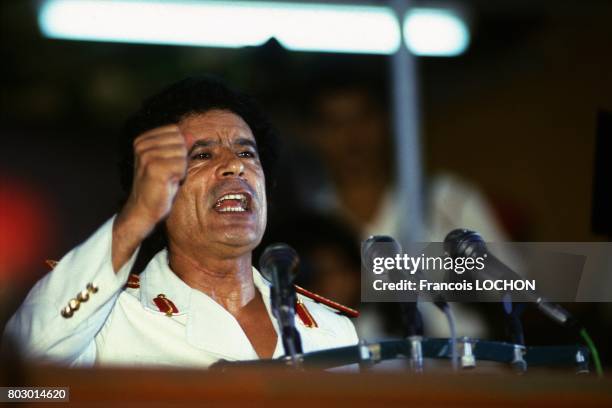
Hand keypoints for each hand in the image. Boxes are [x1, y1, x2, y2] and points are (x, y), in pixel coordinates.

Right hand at [112, 125, 186, 271]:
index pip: (175, 131)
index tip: (166, 164)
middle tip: (168, 173)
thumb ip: (179, 145)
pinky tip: (168, 183)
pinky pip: (182, 166)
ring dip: (180, 168)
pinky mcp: (154, 168)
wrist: (144, 209)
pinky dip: (180, 176)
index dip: (178, 148)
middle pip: (180, 141)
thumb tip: (192, 134)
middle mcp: (142, 145)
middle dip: (180, 158)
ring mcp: (147, 156)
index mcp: (142, 139)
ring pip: (182, 153)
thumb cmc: (159, 185)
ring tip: (167, 178)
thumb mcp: (168, 160)